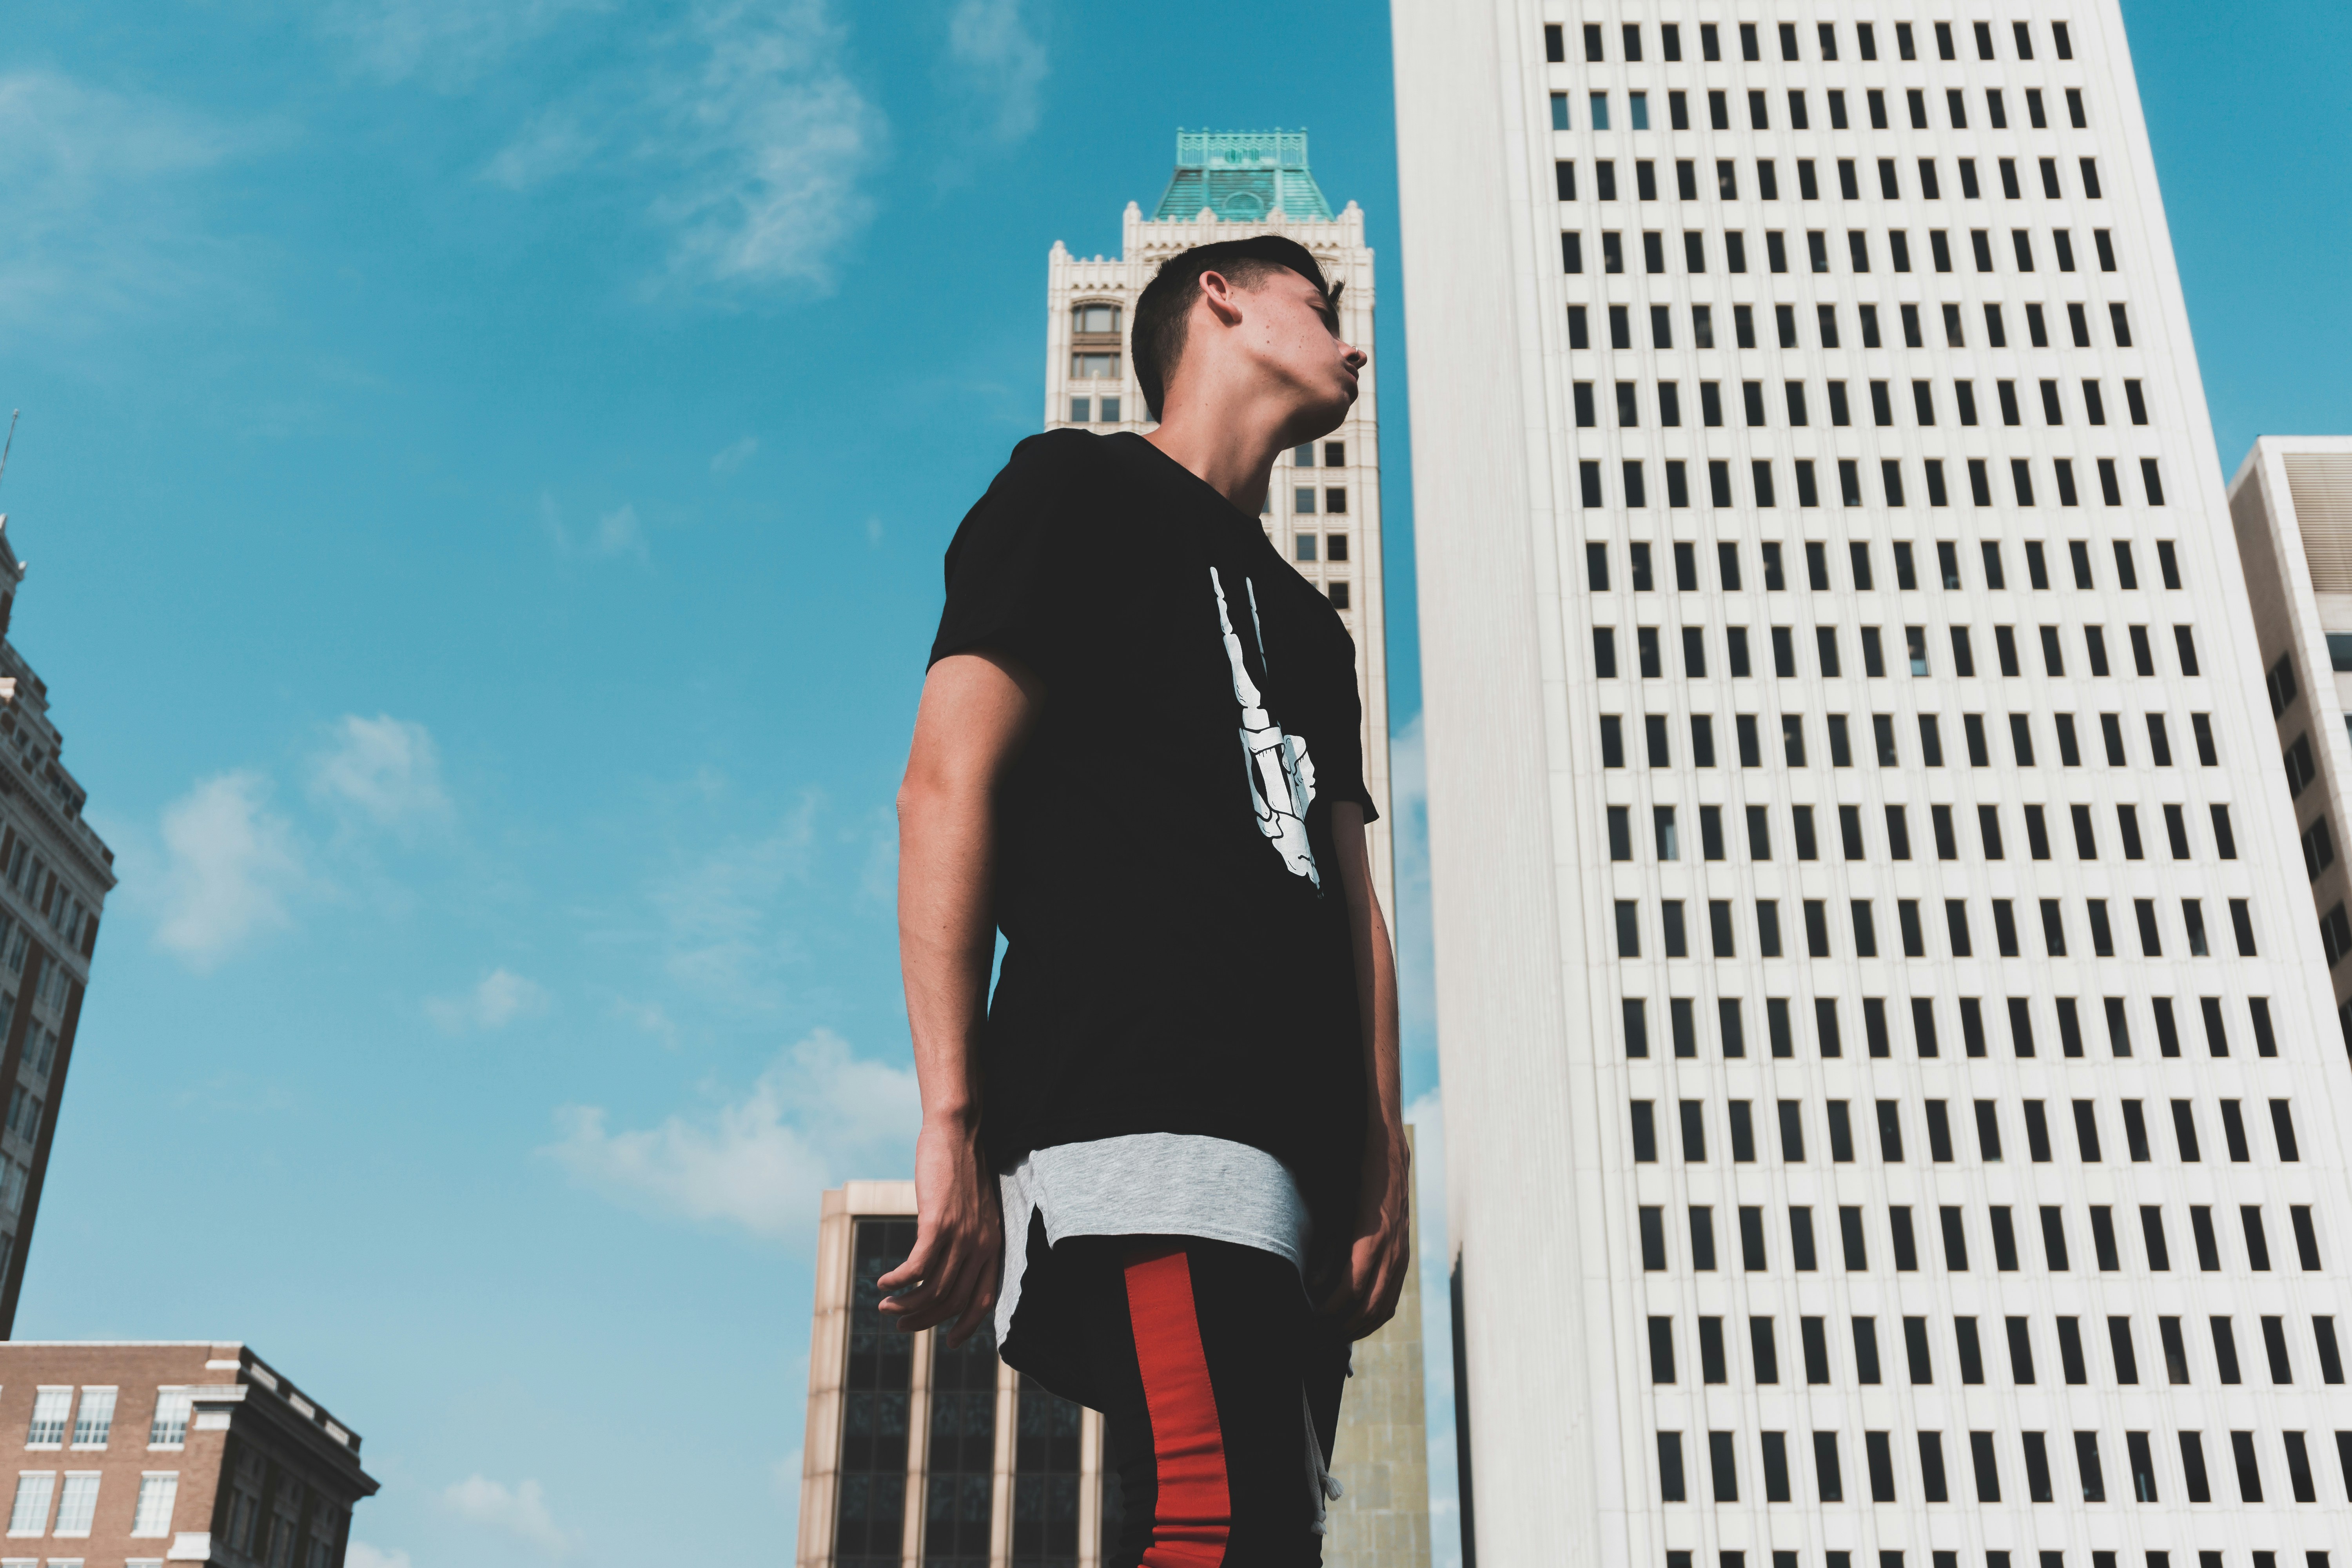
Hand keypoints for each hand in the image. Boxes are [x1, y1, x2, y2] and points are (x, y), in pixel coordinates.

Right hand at [878, 1114, 1002, 1346]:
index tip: (949, 1342)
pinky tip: (883, 1282)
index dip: (967, 1326)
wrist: (959, 1132)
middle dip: (924, 1319)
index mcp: (993, 1245)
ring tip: (885, 1305)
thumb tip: (946, 1268)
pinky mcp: (938, 1223)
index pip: (985, 1300)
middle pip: (952, 1300)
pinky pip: (916, 1267)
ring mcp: (961, 1235)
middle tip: (899, 1322)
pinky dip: (898, 1280)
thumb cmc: (962, 1170)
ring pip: (932, 1288)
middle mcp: (981, 1245)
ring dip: (905, 1303)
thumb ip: (967, 1240)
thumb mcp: (974, 1211)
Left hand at [1319, 1122, 1410, 1339]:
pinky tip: (1355, 1325)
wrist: (1386, 1151)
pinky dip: (1373, 1318)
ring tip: (1329, 1338)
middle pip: (1367, 1307)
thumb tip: (1314, 1286)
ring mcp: (1400, 1255)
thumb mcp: (1333, 1206)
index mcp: (1371, 1239)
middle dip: (1338, 1328)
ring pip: (1382, 1307)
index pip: (1350, 1291)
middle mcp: (1391, 1251)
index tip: (1306, 1320)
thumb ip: (1327, 1248)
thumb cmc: (1352, 1174)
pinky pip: (1391, 1297)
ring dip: (1355, 1329)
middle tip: (1311, 1338)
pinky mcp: (1402, 1255)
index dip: (1328, 1312)